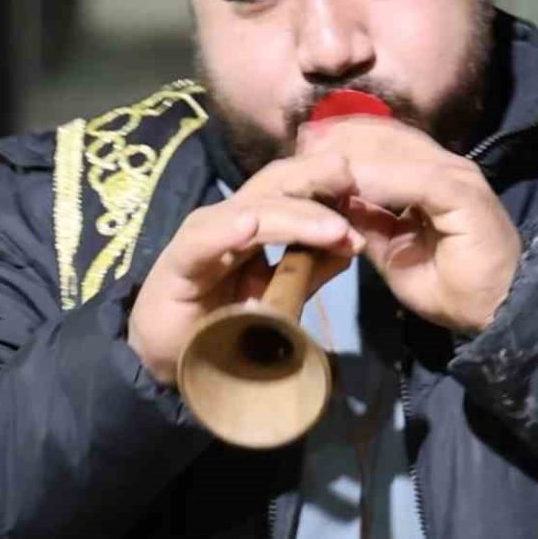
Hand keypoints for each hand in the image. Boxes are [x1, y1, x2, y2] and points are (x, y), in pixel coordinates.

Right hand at [129, 150, 363, 384]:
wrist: (172, 358)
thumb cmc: (225, 324)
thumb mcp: (279, 295)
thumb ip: (311, 269)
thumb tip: (354, 245)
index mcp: (257, 222)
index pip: (294, 189)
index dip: (329, 185)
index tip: (365, 190)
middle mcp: (230, 219)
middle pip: (276, 185)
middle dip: (316, 179)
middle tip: (352, 180)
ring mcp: (203, 236)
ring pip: (251, 211)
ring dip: (296, 218)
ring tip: (332, 228)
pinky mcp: (177, 263)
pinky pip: (203, 242)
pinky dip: (226, 232)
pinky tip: (249, 226)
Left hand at [297, 118, 520, 335]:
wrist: (502, 312)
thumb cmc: (453, 289)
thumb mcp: (394, 253)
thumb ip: (370, 222)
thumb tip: (334, 200)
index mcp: (431, 175)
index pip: (384, 140)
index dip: (344, 138)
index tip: (303, 144)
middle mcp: (446, 166)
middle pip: (387, 136)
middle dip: (341, 137)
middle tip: (300, 143)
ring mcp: (458, 177)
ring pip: (399, 150)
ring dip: (355, 153)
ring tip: (315, 157)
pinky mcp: (464, 195)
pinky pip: (417, 180)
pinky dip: (381, 180)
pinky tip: (350, 185)